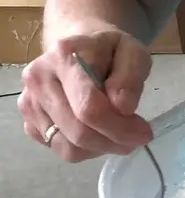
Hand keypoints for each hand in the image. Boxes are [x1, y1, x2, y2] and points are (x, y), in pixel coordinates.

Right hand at [18, 31, 152, 162]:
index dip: (119, 127)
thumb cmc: (109, 50)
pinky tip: (98, 131)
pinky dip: (84, 149)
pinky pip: (58, 149)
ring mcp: (29, 102)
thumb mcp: (133, 52)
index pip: (88, 106)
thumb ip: (130, 77)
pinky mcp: (28, 121)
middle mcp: (39, 79)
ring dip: (100, 148)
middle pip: (78, 130)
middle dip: (113, 140)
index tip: (144, 132)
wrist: (80, 48)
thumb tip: (122, 107)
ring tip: (118, 134)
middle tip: (137, 138)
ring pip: (67, 147)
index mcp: (65, 56)